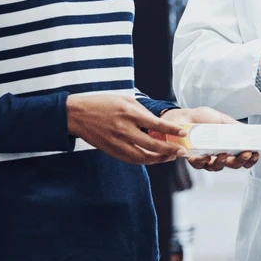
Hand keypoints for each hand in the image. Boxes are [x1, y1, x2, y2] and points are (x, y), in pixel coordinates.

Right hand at [66, 94, 187, 164]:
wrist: (78, 115)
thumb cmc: (102, 103)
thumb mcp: (125, 99)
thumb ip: (142, 111)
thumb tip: (158, 123)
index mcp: (129, 113)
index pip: (155, 125)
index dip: (171, 130)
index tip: (183, 133)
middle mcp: (124, 129)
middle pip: (152, 145)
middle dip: (170, 150)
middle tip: (181, 151)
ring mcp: (118, 142)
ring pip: (143, 157)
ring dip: (159, 159)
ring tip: (170, 157)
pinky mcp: (112, 151)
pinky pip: (132, 160)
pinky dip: (145, 161)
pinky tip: (154, 159)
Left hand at [160, 107, 259, 171]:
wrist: (182, 116)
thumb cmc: (202, 118)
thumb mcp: (221, 119)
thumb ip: (234, 126)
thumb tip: (248, 132)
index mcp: (228, 145)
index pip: (242, 156)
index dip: (250, 158)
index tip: (256, 153)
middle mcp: (219, 154)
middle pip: (234, 164)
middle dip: (242, 161)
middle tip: (246, 154)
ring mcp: (207, 158)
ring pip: (218, 167)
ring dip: (223, 162)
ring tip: (224, 154)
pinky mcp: (193, 159)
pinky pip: (200, 164)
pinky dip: (204, 161)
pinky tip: (207, 156)